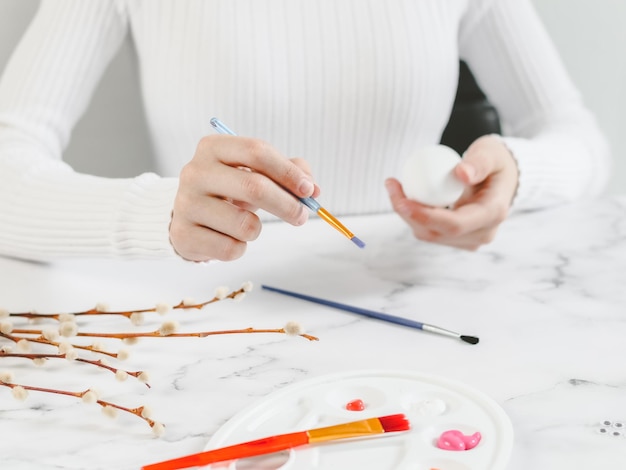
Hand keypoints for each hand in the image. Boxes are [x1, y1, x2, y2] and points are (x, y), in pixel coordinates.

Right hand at [169, 134, 318, 261]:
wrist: (188, 216)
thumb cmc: (229, 190)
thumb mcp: (254, 172)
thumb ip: (288, 172)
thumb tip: (313, 189)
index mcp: (213, 147)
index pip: (256, 151)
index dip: (288, 172)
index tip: (309, 190)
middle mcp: (195, 172)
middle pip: (254, 186)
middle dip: (287, 204)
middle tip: (301, 216)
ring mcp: (186, 204)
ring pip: (245, 224)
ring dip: (257, 230)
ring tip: (246, 225)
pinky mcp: (183, 235)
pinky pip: (231, 249)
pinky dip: (240, 247)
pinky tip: (228, 237)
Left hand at [385, 135, 518, 249]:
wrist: (504, 178)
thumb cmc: (496, 162)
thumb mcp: (491, 152)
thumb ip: (479, 161)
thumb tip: (461, 173)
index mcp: (493, 213)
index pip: (454, 224)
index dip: (425, 216)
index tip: (402, 199)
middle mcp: (483, 233)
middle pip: (436, 233)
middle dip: (408, 214)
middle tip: (391, 186)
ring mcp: (471, 239)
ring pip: (429, 235)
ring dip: (407, 215)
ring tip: (394, 187)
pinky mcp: (459, 239)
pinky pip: (430, 231)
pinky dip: (414, 215)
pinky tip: (403, 195)